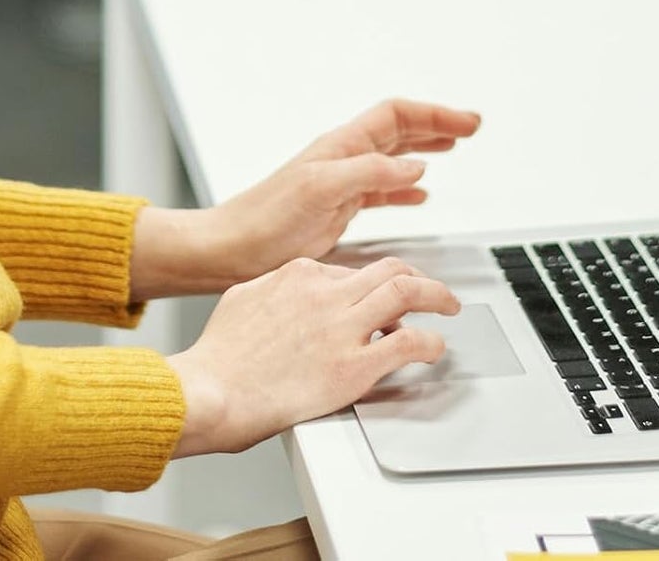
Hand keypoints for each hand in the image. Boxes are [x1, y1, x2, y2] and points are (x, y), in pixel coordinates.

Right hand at [168, 255, 459, 455]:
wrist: (210, 390)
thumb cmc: (217, 356)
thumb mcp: (242, 299)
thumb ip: (270, 292)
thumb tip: (281, 294)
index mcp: (298, 274)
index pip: (350, 271)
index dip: (370, 286)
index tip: (379, 299)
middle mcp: (325, 292)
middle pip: (388, 269)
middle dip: (417, 277)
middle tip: (431, 290)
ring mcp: (342, 326)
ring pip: (406, 292)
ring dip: (436, 296)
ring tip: (448, 305)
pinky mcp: (354, 365)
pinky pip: (409, 342)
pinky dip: (431, 342)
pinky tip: (435, 348)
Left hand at [208, 98, 481, 283]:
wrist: (231, 250)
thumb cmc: (265, 220)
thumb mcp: (321, 190)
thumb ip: (370, 173)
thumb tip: (417, 165)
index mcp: (341, 146)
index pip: (396, 115)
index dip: (434, 114)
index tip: (467, 122)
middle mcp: (343, 159)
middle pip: (400, 129)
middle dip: (437, 125)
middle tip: (471, 127)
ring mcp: (341, 183)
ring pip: (394, 156)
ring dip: (426, 149)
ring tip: (454, 147)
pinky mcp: (337, 209)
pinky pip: (381, 190)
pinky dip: (406, 189)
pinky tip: (419, 195)